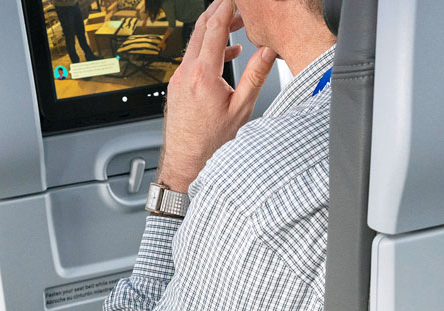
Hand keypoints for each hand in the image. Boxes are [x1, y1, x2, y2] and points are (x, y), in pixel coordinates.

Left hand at [157, 0, 275, 192]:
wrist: (186, 162)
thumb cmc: (211, 143)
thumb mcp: (241, 110)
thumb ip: (255, 77)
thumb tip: (267, 52)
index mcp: (203, 75)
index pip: (214, 29)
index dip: (226, 9)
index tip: (235, 0)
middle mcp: (186, 73)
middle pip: (201, 28)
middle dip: (218, 11)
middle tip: (234, 5)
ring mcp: (178, 78)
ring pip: (194, 42)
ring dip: (213, 29)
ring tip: (234, 26)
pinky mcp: (176, 85)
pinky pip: (191, 57)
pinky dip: (207, 48)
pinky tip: (224, 54)